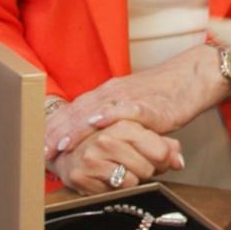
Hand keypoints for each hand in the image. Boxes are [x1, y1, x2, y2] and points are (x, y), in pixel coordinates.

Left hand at [43, 49, 226, 161]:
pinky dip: (110, 116)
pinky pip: (126, 109)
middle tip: (43, 152)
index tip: (39, 145)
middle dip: (58, 132)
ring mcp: (129, 97)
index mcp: (106, 94)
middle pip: (78, 112)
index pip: (74, 111)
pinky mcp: (149, 105)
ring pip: (96, 111)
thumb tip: (95, 141)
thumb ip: (113, 122)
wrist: (191, 77)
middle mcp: (112, 92)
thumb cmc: (163, 96)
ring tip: (61, 144)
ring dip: (77, 128)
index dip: (55, 127)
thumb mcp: (131, 107)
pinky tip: (97, 124)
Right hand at [49, 119, 184, 193]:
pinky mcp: (79, 176)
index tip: (160, 159)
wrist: (68, 146)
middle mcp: (105, 138)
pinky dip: (114, 189)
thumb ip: (163, 145)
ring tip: (120, 169)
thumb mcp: (139, 135)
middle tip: (135, 165)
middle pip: (148, 169)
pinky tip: (106, 177)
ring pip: (131, 182)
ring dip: (130, 180)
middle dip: (146, 170)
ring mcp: (91, 157)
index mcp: (122, 123)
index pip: (160, 151)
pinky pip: (113, 192)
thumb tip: (178, 162)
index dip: (163, 160)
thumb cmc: (109, 140)